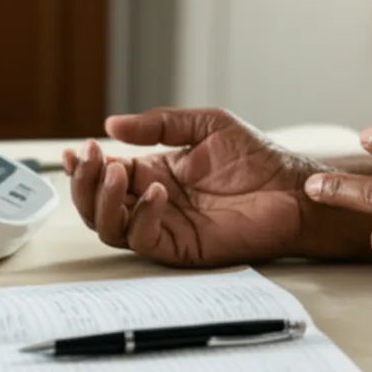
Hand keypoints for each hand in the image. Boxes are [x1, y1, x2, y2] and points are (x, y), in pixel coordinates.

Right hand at [63, 108, 327, 266]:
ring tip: (118, 171)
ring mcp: (167, 226)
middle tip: (94, 158)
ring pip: (110, 227)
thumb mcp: (206, 125)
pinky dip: (140, 218)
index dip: (86, 166)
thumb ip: (159, 125)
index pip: (107, 175)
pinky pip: (144, 240)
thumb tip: (112, 125)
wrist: (293, 189)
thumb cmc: (259, 158)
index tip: (78, 150)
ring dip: (105, 200)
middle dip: (86, 183)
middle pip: (98, 205)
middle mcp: (155, 202)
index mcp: (156, 174)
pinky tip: (158, 194)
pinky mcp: (183, 247)